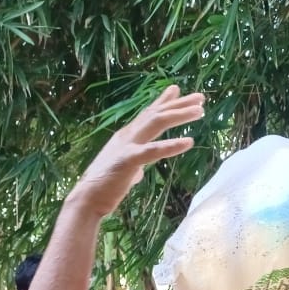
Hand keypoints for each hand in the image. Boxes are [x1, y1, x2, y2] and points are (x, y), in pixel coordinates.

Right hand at [68, 85, 205, 216]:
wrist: (87, 199)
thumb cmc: (105, 187)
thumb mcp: (124, 172)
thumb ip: (133, 166)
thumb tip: (139, 172)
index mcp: (126, 137)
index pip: (148, 114)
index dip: (164, 102)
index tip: (178, 90)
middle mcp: (127, 135)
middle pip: (157, 114)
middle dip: (179, 104)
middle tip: (201, 97)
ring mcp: (128, 146)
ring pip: (157, 123)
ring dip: (179, 115)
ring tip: (200, 111)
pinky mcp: (129, 161)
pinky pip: (153, 151)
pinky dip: (172, 145)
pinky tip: (190, 142)